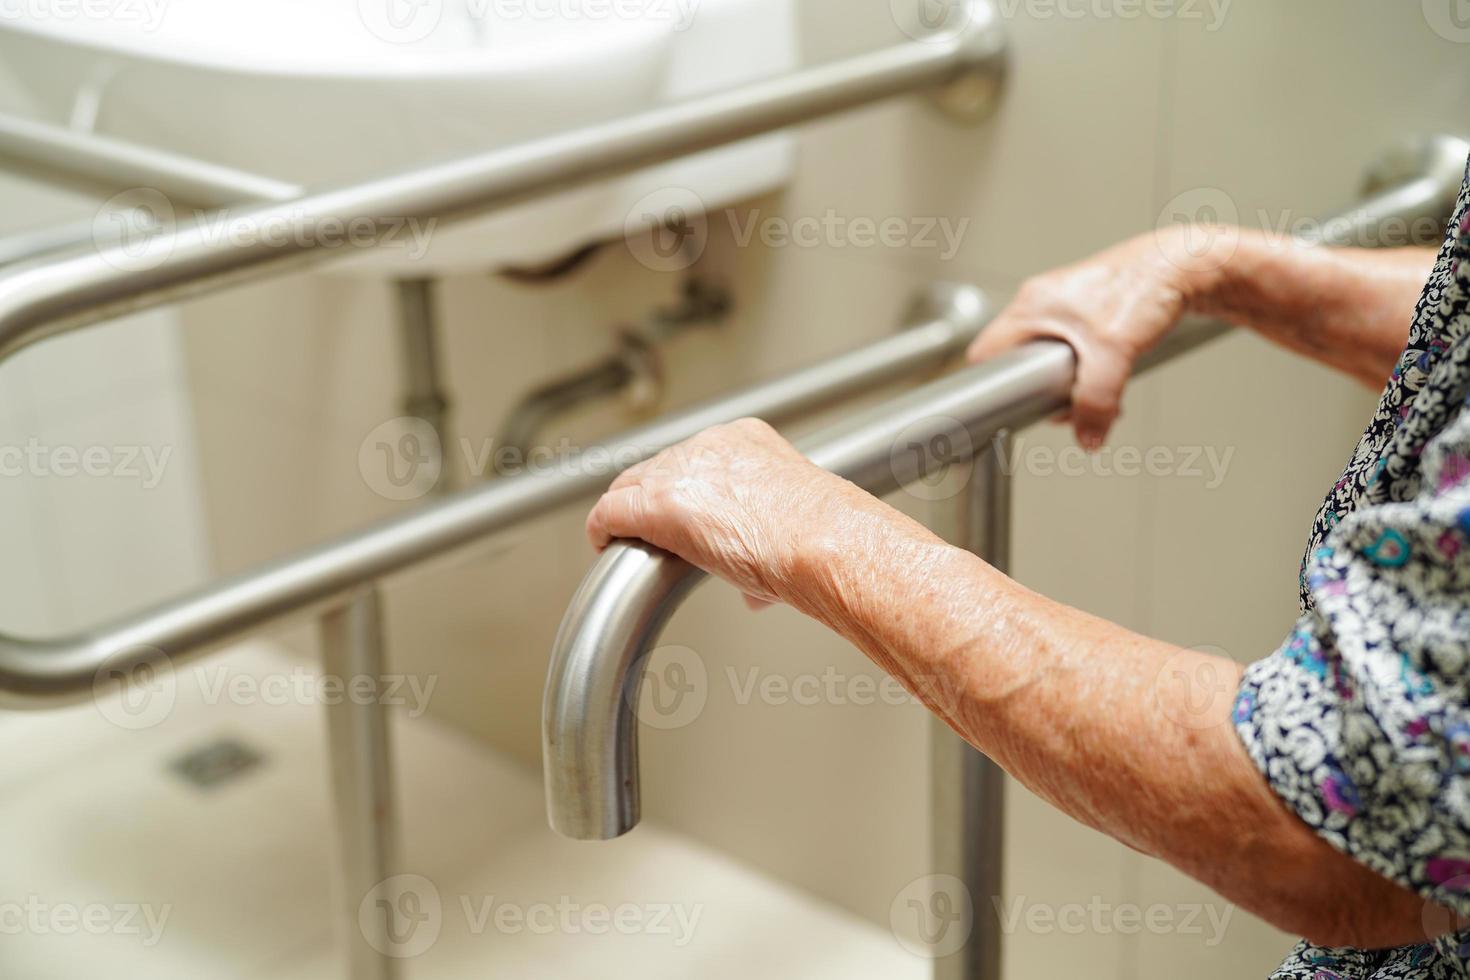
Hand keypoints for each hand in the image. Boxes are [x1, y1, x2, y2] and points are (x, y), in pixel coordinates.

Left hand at [585, 418, 879, 607]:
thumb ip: (765, 541)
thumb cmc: (822, 539)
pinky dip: (603, 528)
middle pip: (655, 468)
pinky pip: (611, 511)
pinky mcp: (657, 504)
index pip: (694, 459)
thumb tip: (754, 588)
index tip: (687, 517)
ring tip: (625, 542)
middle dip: (649, 499)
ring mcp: (680, 471)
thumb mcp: (792, 526)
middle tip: (648, 533)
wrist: (822, 540)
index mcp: (746, 440)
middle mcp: (709, 446)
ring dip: (626, 514)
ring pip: (628, 485)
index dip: (683, 490)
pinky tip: (603, 544)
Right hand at [967, 225, 1221, 448]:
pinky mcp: (1085, 308)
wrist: (1186, 265)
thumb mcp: (1114, 356)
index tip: (1011, 408)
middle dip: (1041, 391)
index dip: (991, 386)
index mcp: (1031, 305)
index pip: (986, 354)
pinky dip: (1085, 368)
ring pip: (1046, 356)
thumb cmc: (1146, 287)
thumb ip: (1096, 403)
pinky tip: (1108, 376)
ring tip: (1095, 393)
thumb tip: (1087, 437)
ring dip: (1068, 382)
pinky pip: (1070, 347)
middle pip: (1016, 360)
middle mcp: (1040, 301)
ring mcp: (1062, 304)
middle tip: (1067, 407)